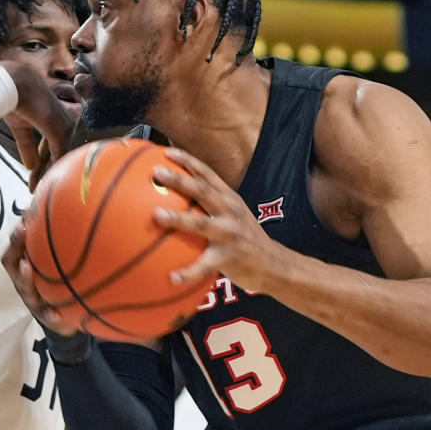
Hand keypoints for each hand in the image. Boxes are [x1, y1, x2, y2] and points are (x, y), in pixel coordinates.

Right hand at [0, 61, 76, 189]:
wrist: (14, 86)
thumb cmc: (15, 100)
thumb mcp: (21, 128)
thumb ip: (27, 146)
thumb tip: (30, 166)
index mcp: (57, 121)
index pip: (54, 149)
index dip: (45, 165)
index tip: (37, 180)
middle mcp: (66, 125)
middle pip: (58, 156)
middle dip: (47, 174)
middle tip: (37, 191)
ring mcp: (66, 128)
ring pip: (59, 159)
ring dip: (46, 177)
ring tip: (35, 192)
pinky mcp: (61, 133)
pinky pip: (58, 158)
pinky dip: (49, 172)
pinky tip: (41, 184)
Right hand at [2, 221, 82, 336]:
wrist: (64, 318)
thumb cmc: (55, 284)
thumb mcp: (52, 265)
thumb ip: (53, 245)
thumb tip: (62, 213)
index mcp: (23, 269)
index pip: (13, 252)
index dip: (16, 238)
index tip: (24, 222)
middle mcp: (23, 284)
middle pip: (13, 268)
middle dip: (17, 250)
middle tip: (22, 233)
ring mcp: (32, 300)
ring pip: (26, 291)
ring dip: (26, 279)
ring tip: (28, 268)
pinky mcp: (45, 317)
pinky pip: (46, 315)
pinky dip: (50, 314)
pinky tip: (56, 314)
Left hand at [152, 148, 282, 292]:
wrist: (274, 264)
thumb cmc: (244, 238)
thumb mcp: (233, 215)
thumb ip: (210, 205)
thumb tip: (176, 198)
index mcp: (229, 199)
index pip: (207, 174)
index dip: (187, 160)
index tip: (166, 151)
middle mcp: (229, 212)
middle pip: (202, 190)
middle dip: (179, 179)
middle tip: (156, 173)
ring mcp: (229, 234)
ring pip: (201, 224)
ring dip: (178, 219)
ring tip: (156, 216)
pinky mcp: (228, 258)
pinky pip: (204, 267)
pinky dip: (187, 273)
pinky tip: (170, 278)